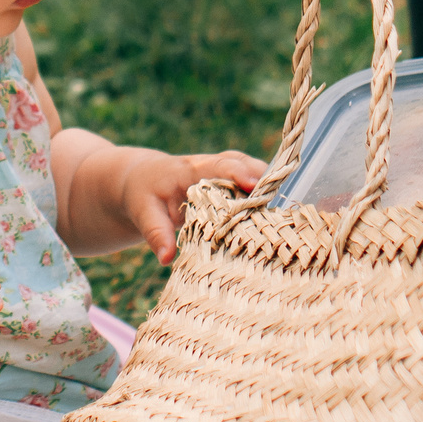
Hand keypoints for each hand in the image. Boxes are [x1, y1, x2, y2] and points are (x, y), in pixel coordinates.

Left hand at [120, 149, 267, 263]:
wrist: (141, 180)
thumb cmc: (142, 195)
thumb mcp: (143, 213)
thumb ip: (156, 233)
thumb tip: (166, 258)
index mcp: (189, 169)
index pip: (218, 166)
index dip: (237, 173)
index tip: (254, 185)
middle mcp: (208, 165)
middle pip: (240, 162)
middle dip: (261, 176)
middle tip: (276, 198)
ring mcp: (220, 171)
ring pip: (249, 169)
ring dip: (265, 185)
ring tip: (282, 209)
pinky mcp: (226, 181)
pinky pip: (248, 182)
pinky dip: (262, 194)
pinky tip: (274, 215)